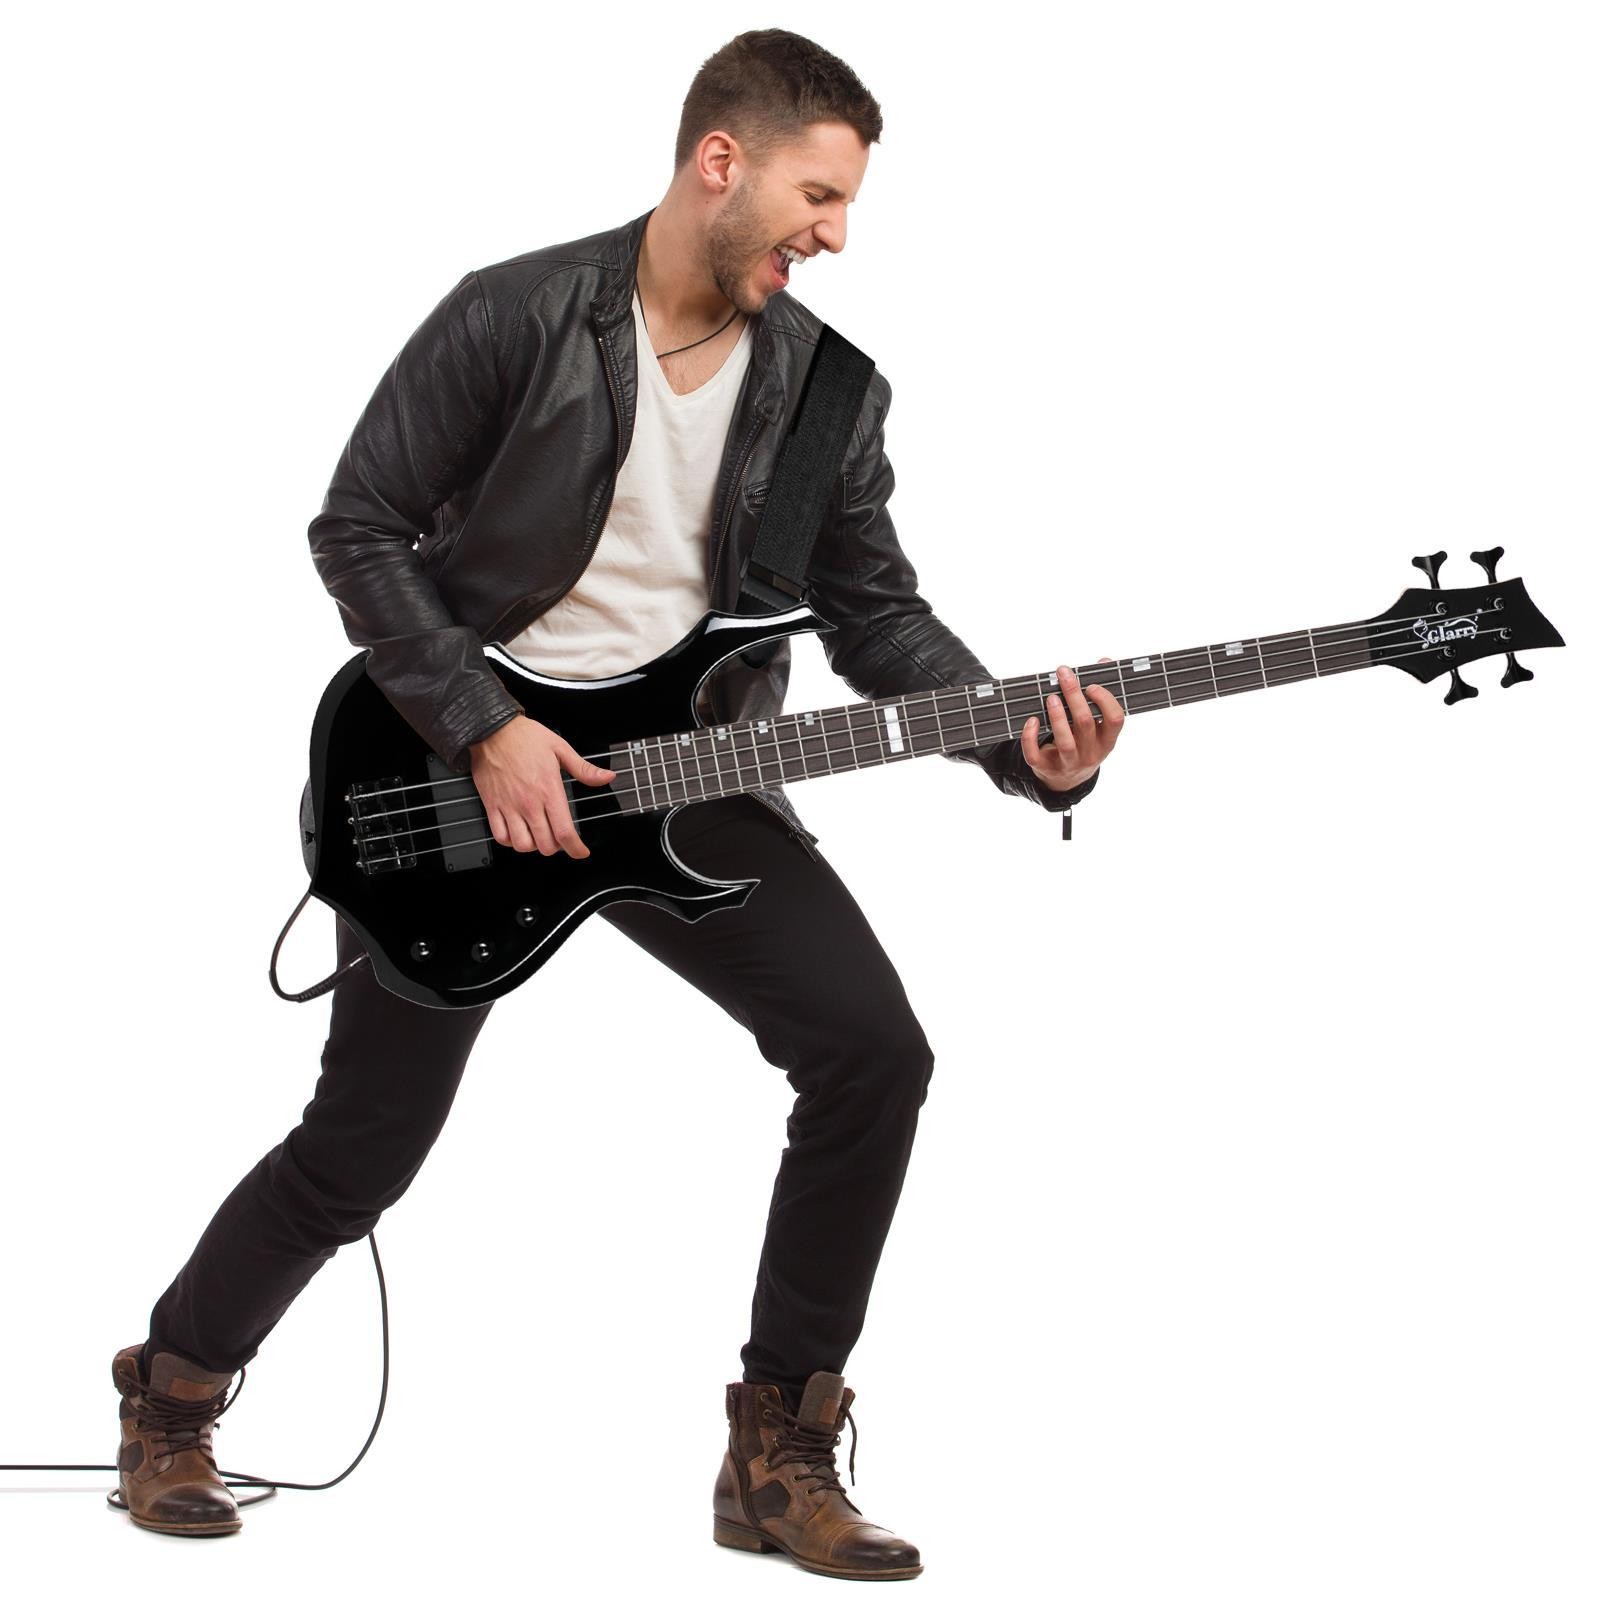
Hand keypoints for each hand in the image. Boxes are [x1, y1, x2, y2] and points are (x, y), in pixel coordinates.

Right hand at [468, 714, 616, 857]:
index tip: (580, 851)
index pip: (565, 832)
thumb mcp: (560, 748)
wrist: (492, 729)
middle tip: (559, 839)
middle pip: (546, 845)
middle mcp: (529, 802)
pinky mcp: (492, 805)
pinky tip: (517, 833)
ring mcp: (509, 806)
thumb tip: (606, 777)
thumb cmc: (525, 737)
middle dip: (557, 847)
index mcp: (549, 790)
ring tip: (538, 836)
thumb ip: (584, 769)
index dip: (576, 849)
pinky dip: (510, 841)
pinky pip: (500, 836)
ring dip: (533, 846)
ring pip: (523, 845)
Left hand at [1020, 660, 1124, 793]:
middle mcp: (1090, 753)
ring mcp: (1068, 763)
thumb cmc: (1083, 743)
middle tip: (1064, 675)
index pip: (1115, 719)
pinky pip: (1035, 754)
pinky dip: (1030, 737)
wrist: (1067, 781)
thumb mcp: (1096, 726)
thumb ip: (1100, 694)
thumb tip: (1105, 661)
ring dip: (1057, 716)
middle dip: (1074, 696)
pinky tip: (1031, 720)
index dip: (1105, 699)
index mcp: (1106, 741)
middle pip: (1085, 723)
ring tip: (1050, 697)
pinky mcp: (1045, 768)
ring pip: (1064, 740)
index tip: (1091, 685)